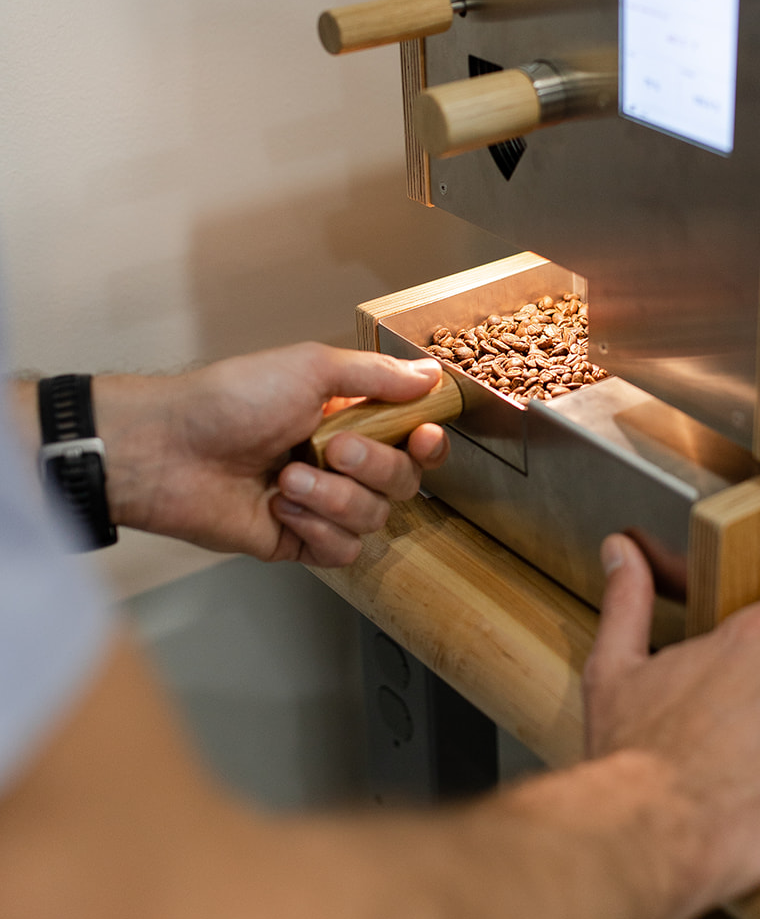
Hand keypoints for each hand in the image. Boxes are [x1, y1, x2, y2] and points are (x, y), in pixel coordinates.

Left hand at [95, 344, 448, 565]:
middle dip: (374, 467)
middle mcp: (340, 463)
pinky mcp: (299, 542)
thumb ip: (375, 375)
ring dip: (334, 499)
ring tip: (286, 479)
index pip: (411, 439)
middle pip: (403, 482)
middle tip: (333, 449)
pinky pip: (342, 550)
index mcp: (348, 418)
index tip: (423, 436)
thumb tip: (431, 375)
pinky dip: (318, 530)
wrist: (169, 449)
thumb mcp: (309, 368)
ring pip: (374, 519)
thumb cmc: (230, 399)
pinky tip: (282, 510)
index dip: (427, 444)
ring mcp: (320, 505)